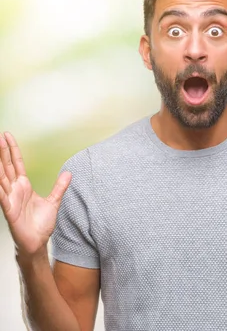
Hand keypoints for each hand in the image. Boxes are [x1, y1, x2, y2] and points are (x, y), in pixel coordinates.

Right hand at [0, 132, 71, 256]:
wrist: (37, 242)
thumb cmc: (41, 224)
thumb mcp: (54, 201)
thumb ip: (60, 187)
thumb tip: (68, 173)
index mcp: (24, 186)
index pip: (16, 164)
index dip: (12, 150)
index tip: (7, 136)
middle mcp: (15, 190)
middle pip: (7, 167)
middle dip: (2, 152)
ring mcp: (10, 199)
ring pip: (2, 179)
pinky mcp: (9, 210)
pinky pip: (2, 197)